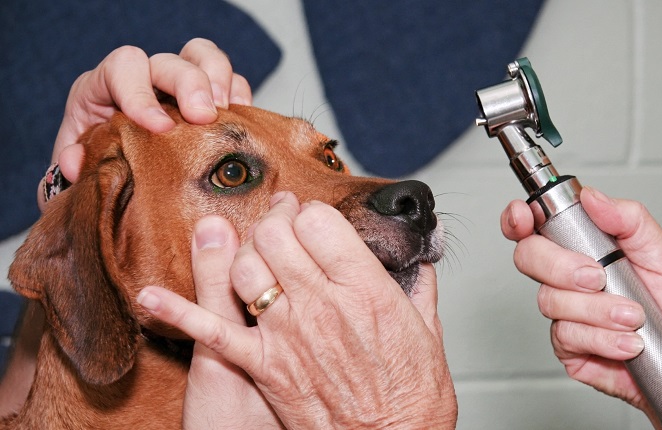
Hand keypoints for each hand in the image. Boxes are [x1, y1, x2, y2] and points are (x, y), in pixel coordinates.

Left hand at [40, 38, 251, 207]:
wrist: (124, 191)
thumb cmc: (100, 174)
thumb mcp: (76, 174)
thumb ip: (73, 167)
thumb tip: (75, 164)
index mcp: (106, 88)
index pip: (123, 68)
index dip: (141, 94)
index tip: (159, 128)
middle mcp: (145, 80)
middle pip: (170, 60)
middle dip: (190, 84)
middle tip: (204, 117)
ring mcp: (180, 87)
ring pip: (203, 57)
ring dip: (220, 80)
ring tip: (226, 112)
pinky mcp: (210, 101)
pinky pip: (232, 80)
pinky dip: (240, 96)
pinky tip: (241, 120)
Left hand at [137, 192, 456, 428]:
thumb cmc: (412, 401)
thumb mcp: (428, 336)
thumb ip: (420, 289)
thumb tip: (418, 262)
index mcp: (365, 289)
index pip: (319, 222)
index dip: (310, 213)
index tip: (311, 219)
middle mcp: (322, 304)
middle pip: (276, 236)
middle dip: (274, 220)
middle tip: (280, 223)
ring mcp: (288, 333)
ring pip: (245, 269)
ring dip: (244, 254)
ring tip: (255, 254)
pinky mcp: (265, 366)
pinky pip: (213, 332)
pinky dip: (176, 312)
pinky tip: (151, 297)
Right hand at [502, 187, 661, 425]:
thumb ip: (630, 221)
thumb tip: (593, 197)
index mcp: (589, 247)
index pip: (538, 224)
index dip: (519, 218)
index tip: (524, 215)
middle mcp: (571, 278)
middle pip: (529, 257)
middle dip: (560, 265)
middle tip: (597, 276)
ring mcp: (569, 312)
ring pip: (551, 300)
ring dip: (597, 310)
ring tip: (634, 317)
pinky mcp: (571, 347)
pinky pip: (567, 336)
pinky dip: (602, 338)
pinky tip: (627, 342)